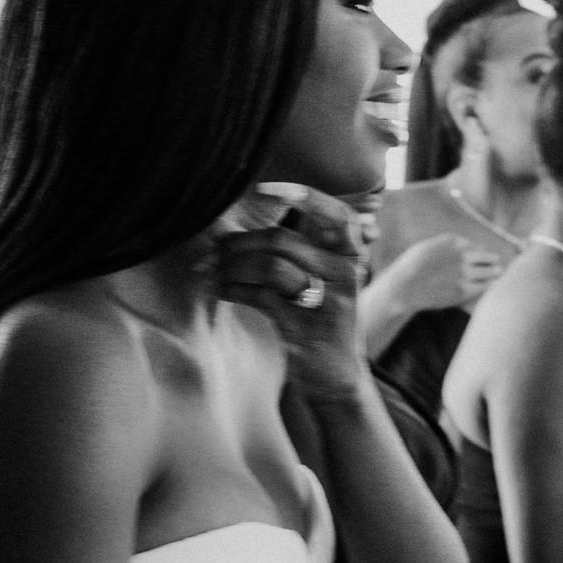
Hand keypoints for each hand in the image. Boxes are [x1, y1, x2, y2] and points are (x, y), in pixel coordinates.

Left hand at [214, 183, 368, 398]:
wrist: (335, 373)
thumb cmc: (321, 315)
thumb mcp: (325, 276)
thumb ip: (306, 245)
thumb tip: (261, 211)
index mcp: (351, 255)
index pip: (336, 214)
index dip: (304, 196)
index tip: (265, 189)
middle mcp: (346, 273)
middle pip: (282, 240)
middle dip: (238, 242)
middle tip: (213, 250)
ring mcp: (327, 300)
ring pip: (269, 268)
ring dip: (230, 267)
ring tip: (211, 271)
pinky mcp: (305, 326)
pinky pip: (259, 298)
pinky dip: (232, 290)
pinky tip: (220, 289)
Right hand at [373, 233, 503, 315]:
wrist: (404, 287)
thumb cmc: (411, 268)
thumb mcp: (427, 246)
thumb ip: (445, 243)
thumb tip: (460, 244)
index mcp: (453, 242)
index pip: (476, 247)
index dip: (480, 254)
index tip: (481, 260)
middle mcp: (462, 256)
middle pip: (488, 257)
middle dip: (491, 262)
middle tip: (496, 265)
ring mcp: (464, 273)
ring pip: (491, 271)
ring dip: (495, 273)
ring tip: (498, 274)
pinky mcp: (464, 290)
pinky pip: (486, 286)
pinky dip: (491, 285)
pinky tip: (493, 286)